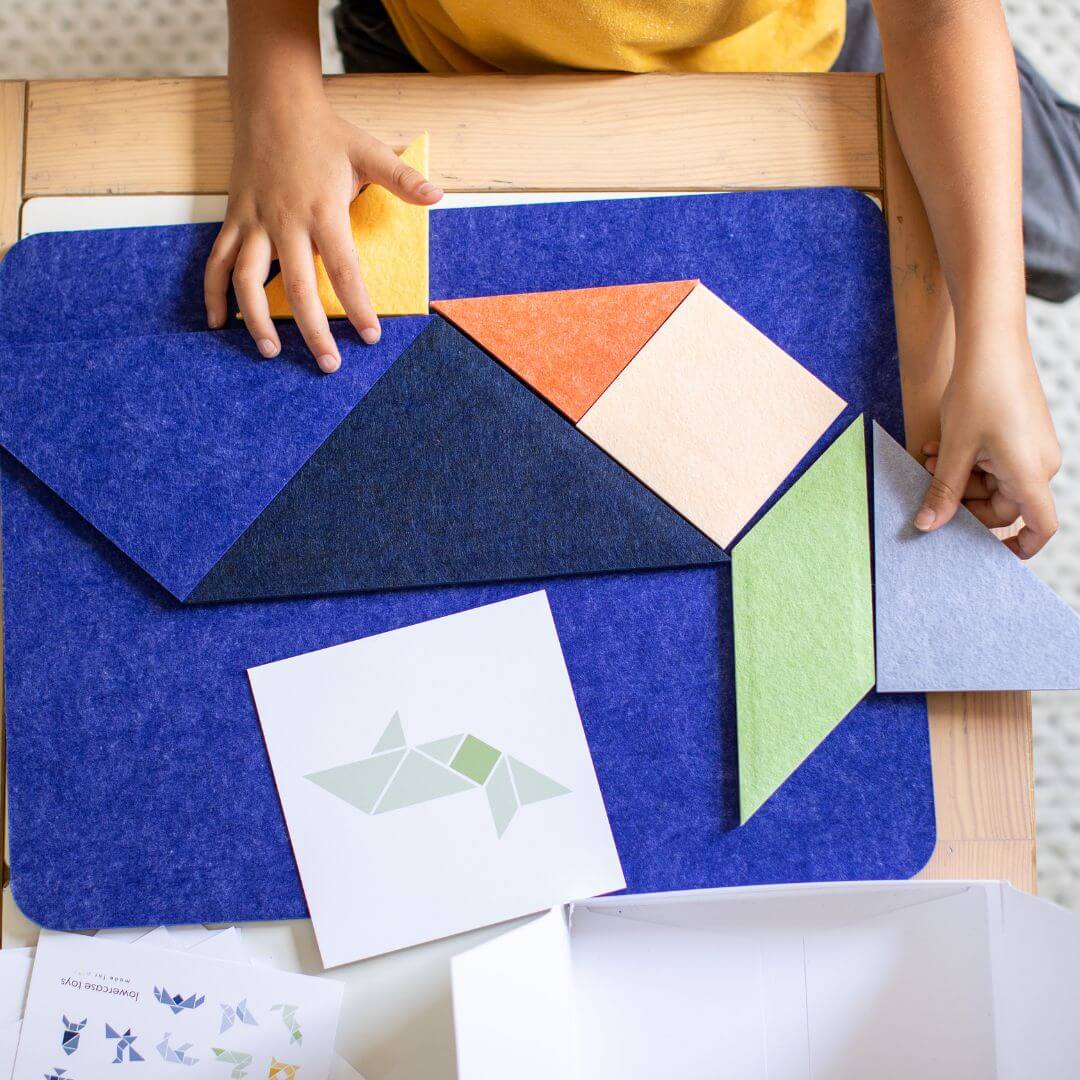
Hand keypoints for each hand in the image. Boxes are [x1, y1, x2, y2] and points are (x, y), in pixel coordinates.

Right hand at [204, 91, 441, 372]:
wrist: (271, 101)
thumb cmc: (325, 132)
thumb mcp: (368, 150)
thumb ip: (402, 178)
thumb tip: (438, 196)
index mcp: (322, 210)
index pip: (343, 268)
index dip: (357, 306)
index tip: (370, 337)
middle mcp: (285, 221)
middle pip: (295, 286)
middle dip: (312, 329)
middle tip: (328, 364)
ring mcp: (254, 222)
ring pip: (246, 278)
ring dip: (256, 318)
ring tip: (271, 352)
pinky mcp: (233, 219)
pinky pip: (216, 261)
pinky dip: (213, 293)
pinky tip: (219, 323)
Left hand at [916, 326, 1060, 557]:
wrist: (992, 343)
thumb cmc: (979, 393)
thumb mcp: (954, 449)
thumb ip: (944, 491)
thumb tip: (928, 527)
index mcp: (1029, 473)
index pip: (1039, 527)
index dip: (1020, 547)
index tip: (994, 556)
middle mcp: (1038, 464)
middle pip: (1001, 504)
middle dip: (961, 496)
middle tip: (929, 476)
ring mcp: (1031, 448)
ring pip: (991, 481)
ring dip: (958, 474)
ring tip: (930, 454)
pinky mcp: (1021, 434)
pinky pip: (993, 460)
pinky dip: (967, 457)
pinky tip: (940, 443)